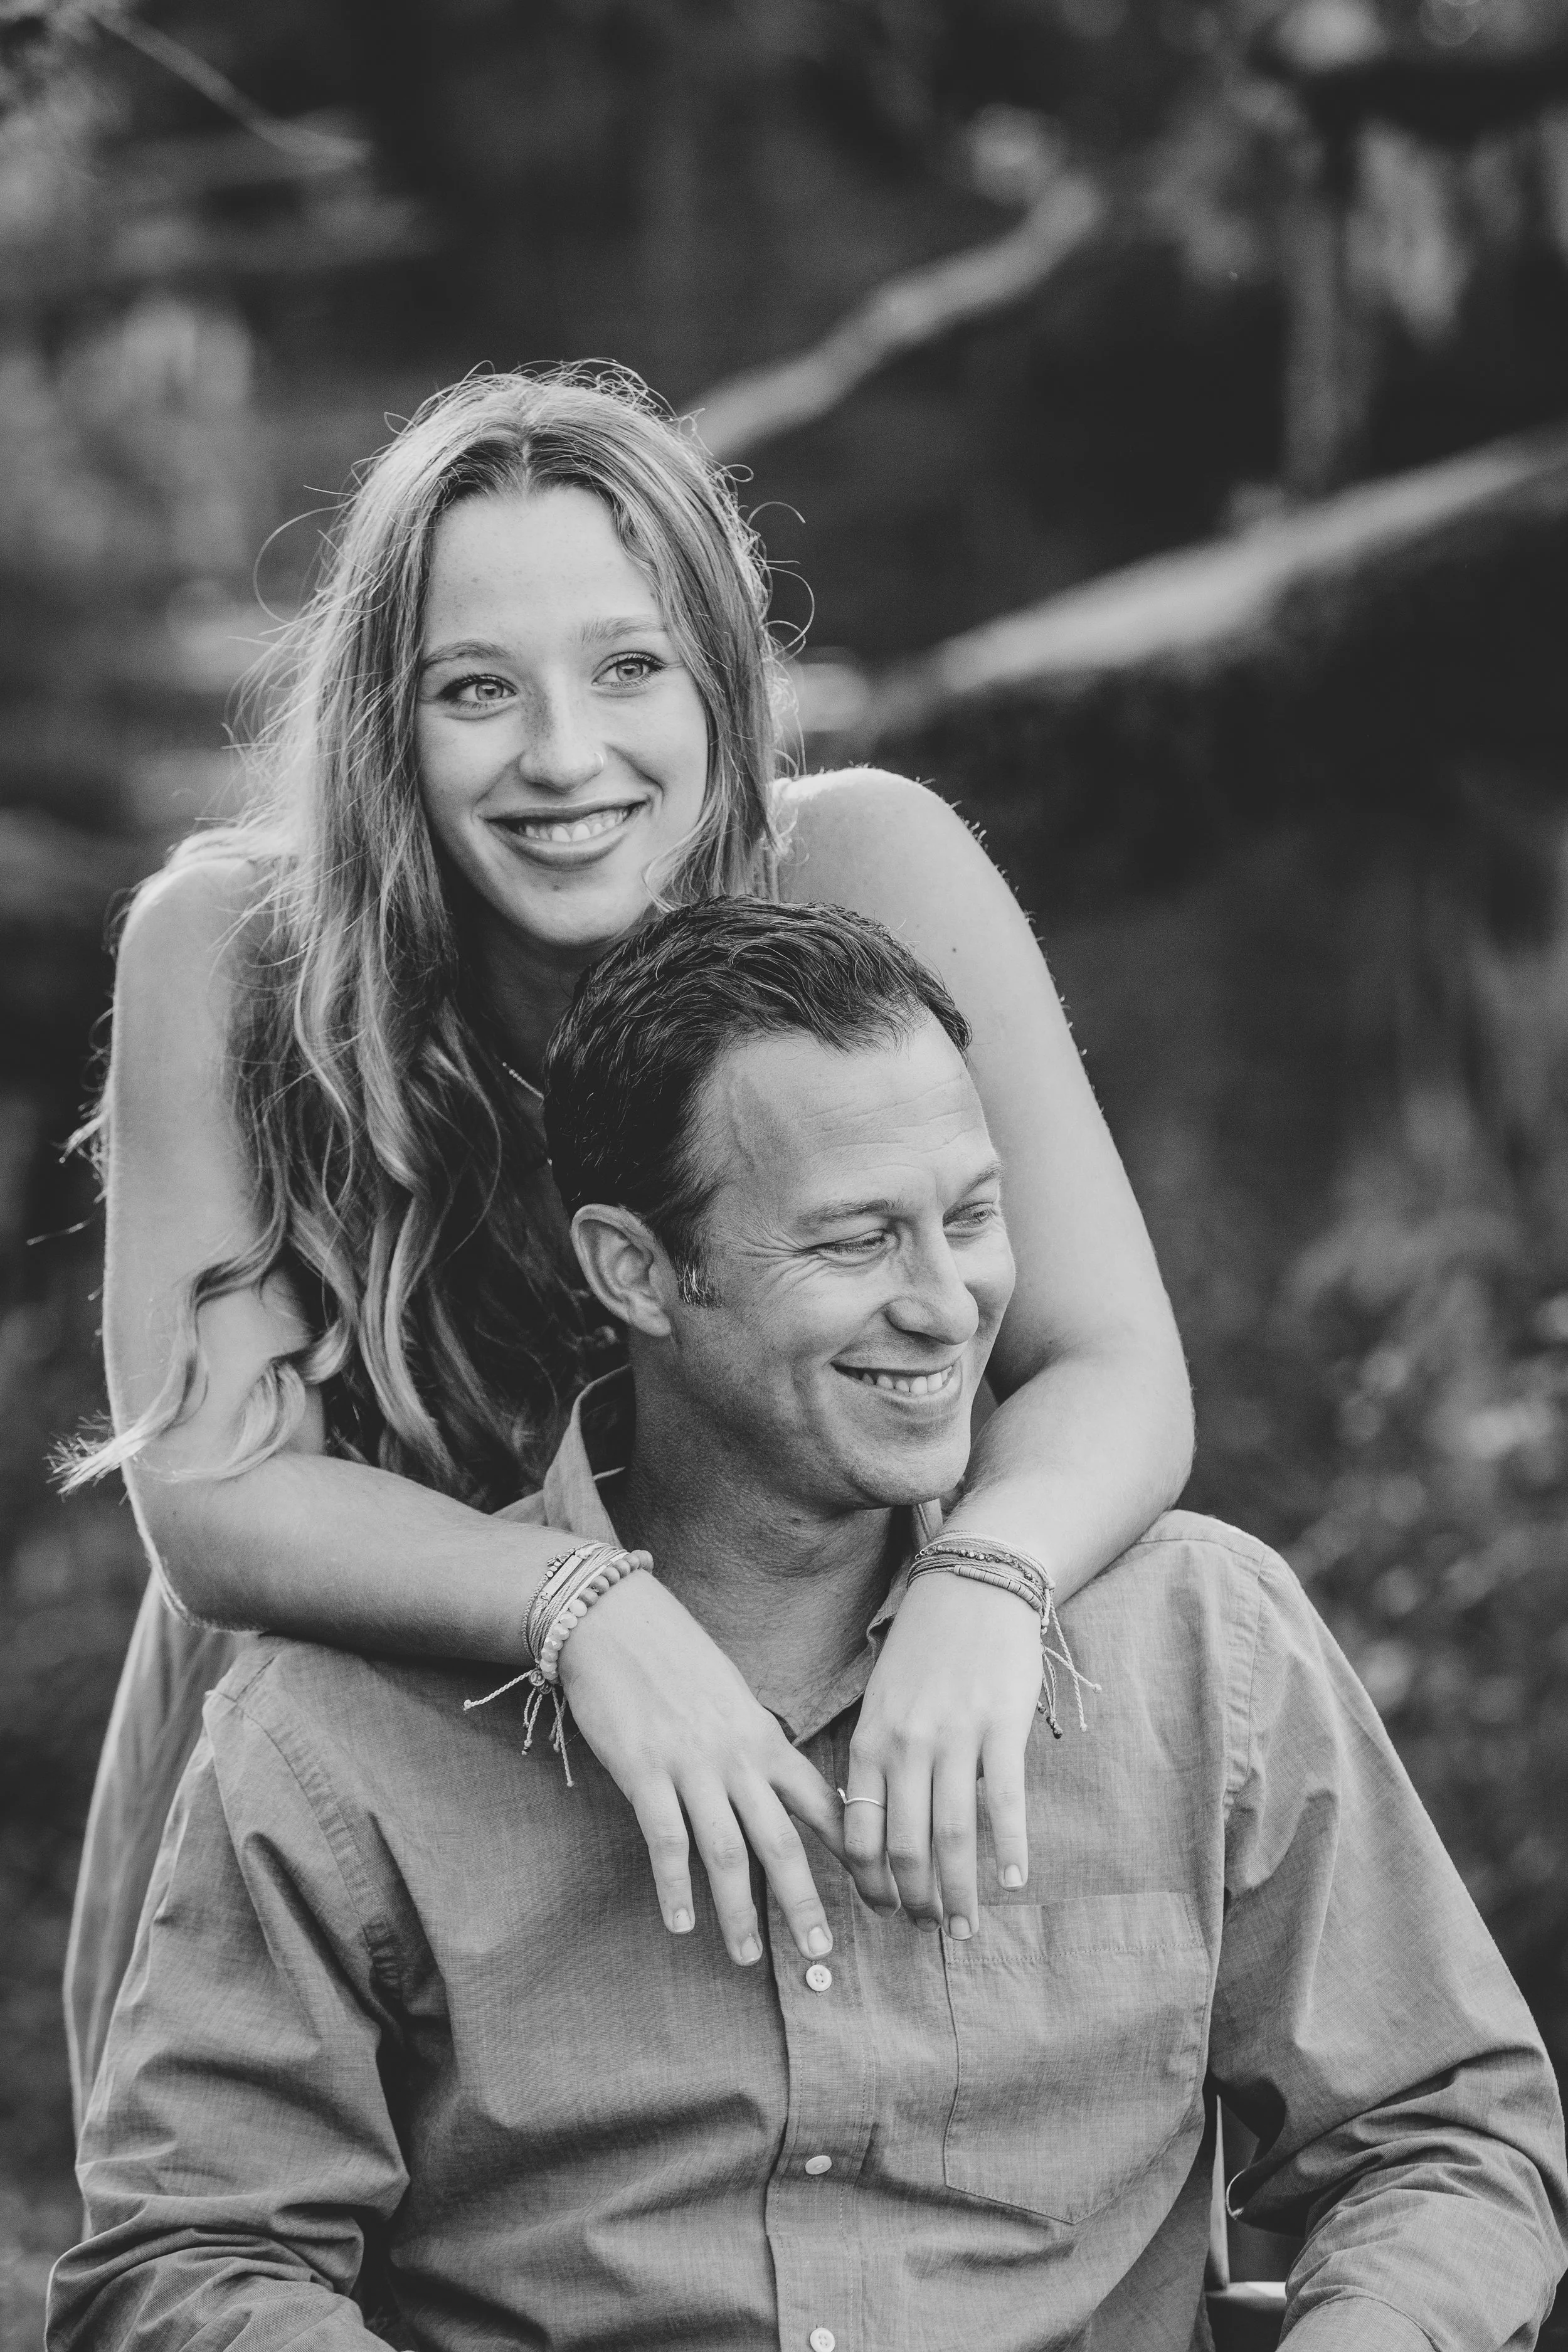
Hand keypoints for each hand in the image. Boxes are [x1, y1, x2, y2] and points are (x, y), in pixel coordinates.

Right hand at [559, 1570, 847, 1965]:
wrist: (617, 1619)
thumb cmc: (674, 1658)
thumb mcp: (730, 1698)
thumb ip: (754, 1745)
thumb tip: (775, 1786)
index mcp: (763, 1739)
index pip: (818, 1802)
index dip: (849, 1847)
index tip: (875, 1886)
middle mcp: (737, 1757)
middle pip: (780, 1841)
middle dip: (802, 1902)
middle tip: (820, 1953)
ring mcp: (691, 1765)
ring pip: (727, 1851)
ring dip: (739, 1910)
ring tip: (748, 1957)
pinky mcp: (644, 1770)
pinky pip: (666, 1839)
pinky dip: (675, 1885)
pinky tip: (680, 1924)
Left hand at [843, 1571, 1041, 1934]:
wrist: (972, 1585)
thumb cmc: (925, 1650)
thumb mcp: (882, 1702)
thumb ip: (877, 1761)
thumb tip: (877, 1829)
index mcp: (870, 1742)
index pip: (858, 1835)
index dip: (871, 1885)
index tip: (887, 1912)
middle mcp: (905, 1746)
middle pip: (907, 1848)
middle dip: (917, 1902)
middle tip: (932, 1931)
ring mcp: (954, 1737)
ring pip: (953, 1838)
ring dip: (960, 1893)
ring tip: (968, 1927)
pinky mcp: (1000, 1727)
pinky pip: (1005, 1802)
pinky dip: (1012, 1848)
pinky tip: (1017, 1879)